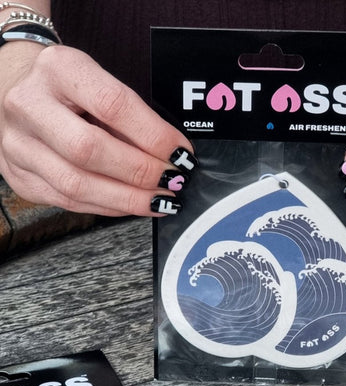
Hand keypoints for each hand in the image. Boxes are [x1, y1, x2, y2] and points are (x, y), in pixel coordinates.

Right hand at [0, 43, 194, 216]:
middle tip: (173, 181)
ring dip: (128, 199)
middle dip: (141, 172)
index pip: (112, 105)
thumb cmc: (70, 90)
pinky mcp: (19, 176)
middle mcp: (29, 105)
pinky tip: (134, 204)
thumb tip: (173, 155)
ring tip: (161, 200)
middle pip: (89, 150)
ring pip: (76, 185)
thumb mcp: (100, 83)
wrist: (16, 90)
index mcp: (58, 70)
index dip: (154, 136)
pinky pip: (69, 202)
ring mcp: (17, 144)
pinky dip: (110, 207)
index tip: (181, 154)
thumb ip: (132, 116)